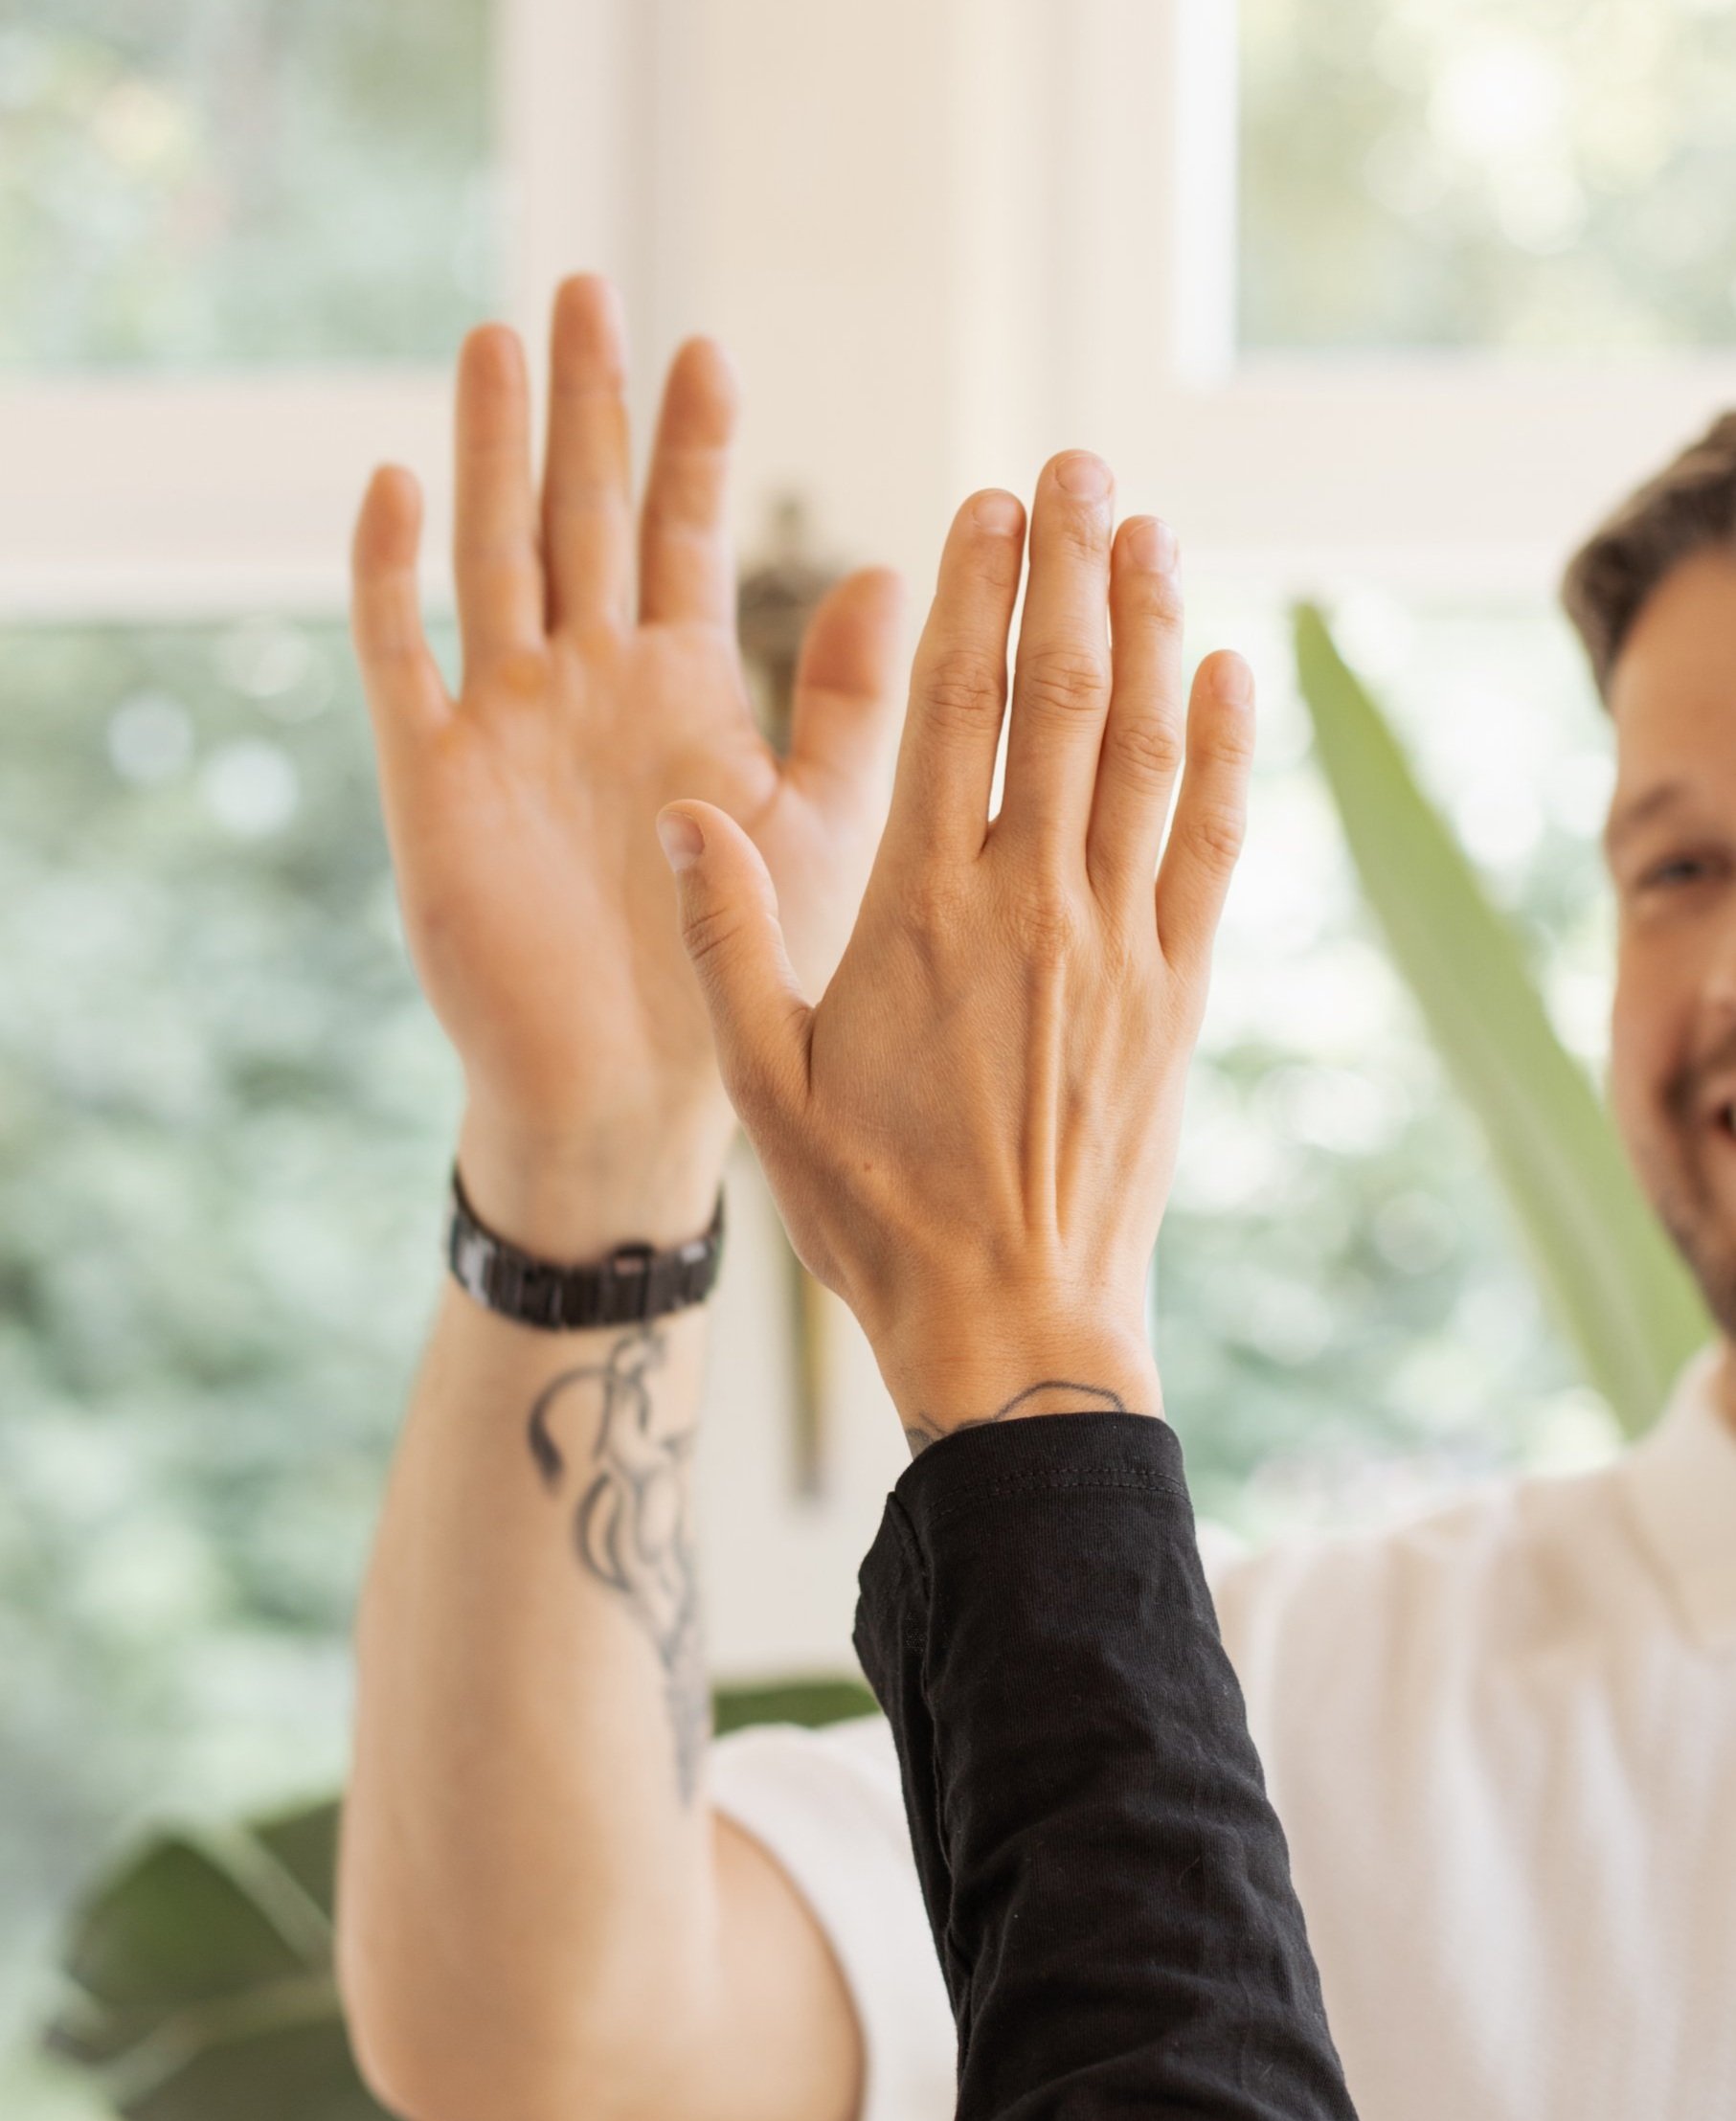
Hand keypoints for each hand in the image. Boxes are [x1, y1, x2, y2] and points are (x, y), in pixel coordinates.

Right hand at [350, 276, 902, 1249]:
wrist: (632, 1099)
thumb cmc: (735, 980)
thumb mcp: (813, 829)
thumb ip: (845, 708)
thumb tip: (896, 574)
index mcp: (678, 693)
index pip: (683, 538)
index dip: (690, 445)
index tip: (711, 347)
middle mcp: (589, 689)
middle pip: (581, 515)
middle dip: (586, 407)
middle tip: (586, 287)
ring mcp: (507, 727)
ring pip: (492, 556)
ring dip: (492, 451)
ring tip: (497, 338)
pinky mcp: (436, 785)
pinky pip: (401, 662)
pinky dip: (390, 578)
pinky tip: (393, 485)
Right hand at [658, 454, 1254, 1447]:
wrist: (1014, 1323)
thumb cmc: (876, 1213)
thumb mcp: (765, 1088)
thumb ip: (724, 944)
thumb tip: (683, 812)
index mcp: (918, 913)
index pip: (951, 713)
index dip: (971, 594)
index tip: (986, 504)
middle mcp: (1028, 905)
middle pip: (1060, 696)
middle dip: (1071, 567)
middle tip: (1080, 465)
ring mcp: (1117, 943)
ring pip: (1146, 749)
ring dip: (1154, 627)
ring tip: (1153, 530)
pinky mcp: (1180, 992)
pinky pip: (1213, 843)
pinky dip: (1228, 751)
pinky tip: (1233, 672)